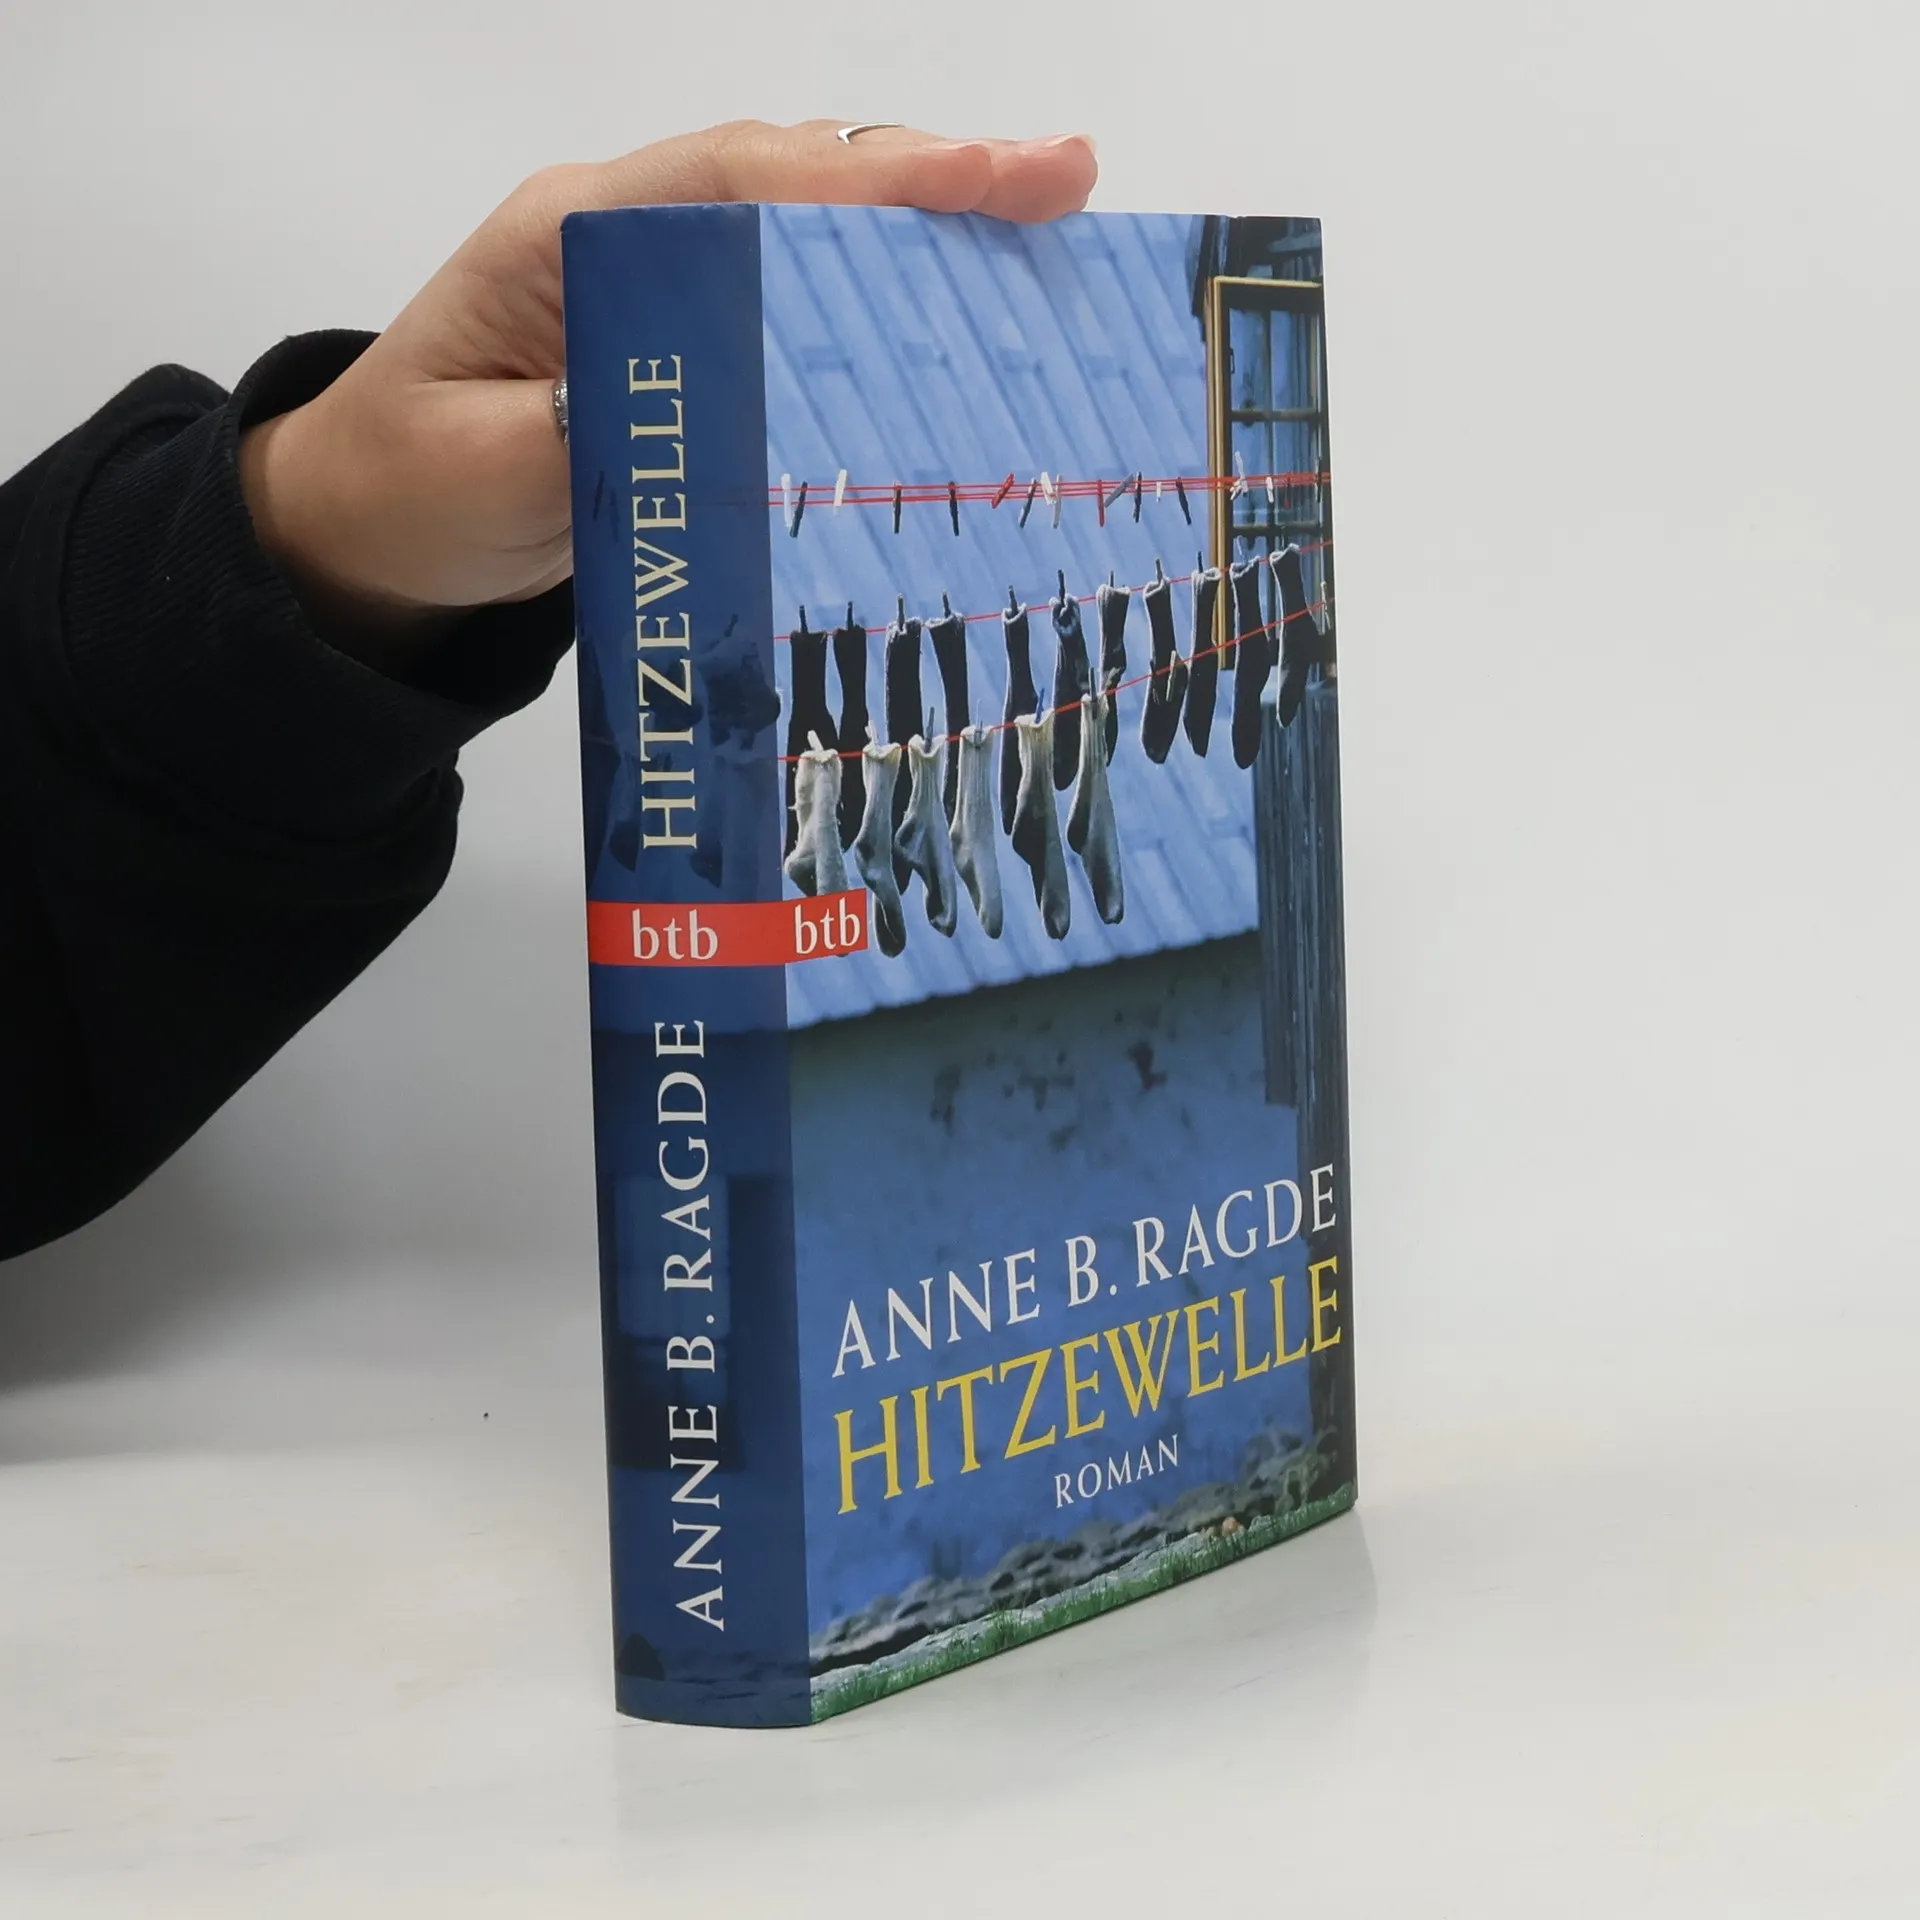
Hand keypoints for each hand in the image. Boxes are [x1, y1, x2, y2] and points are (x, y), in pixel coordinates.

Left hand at [238, 120, 1097, 659]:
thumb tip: (731, 409)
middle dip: (932, 179)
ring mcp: (659, 281)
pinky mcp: (684, 339)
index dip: (869, 182)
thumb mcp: (490, 475)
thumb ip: (600, 431)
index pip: (738, 182)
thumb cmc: (410, 491)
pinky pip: (795, 296)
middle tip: (1065, 181)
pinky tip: (960, 304)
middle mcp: (627, 233)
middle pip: (795, 178)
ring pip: (806, 225)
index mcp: (571, 237)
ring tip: (1046, 222)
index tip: (990, 181)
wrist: (362, 527)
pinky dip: (881, 293)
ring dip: (924, 224)